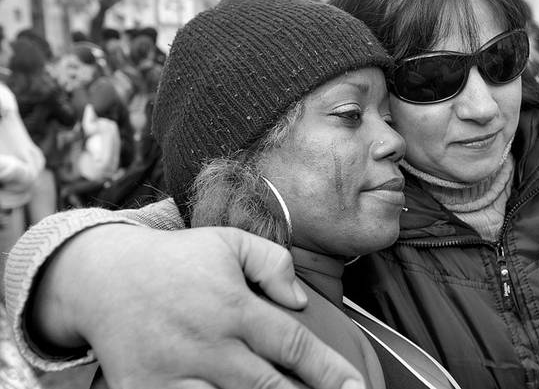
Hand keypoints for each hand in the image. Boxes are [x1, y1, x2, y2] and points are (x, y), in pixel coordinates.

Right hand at [30, 224, 364, 388]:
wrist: (104, 278)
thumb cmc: (176, 260)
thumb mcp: (228, 242)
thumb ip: (272, 262)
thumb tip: (298, 300)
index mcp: (233, 307)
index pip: (293, 345)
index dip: (330, 372)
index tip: (357, 388)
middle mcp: (209, 345)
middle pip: (270, 387)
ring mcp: (177, 374)